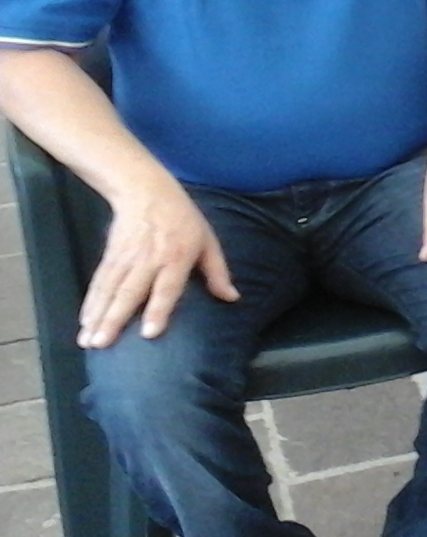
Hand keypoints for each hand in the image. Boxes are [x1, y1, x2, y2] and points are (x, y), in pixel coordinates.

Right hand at [78, 175, 238, 347]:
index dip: (158, 310)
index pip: (166, 288)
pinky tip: (84, 321)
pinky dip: (90, 302)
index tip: (148, 334)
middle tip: (101, 344)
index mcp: (176, 258)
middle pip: (129, 293)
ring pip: (109, 290)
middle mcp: (148, 260)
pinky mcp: (110, 256)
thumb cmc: (184, 220)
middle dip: (114, 320)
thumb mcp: (208, 241)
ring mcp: (126, 258)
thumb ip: (218, 272)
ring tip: (88, 341)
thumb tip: (232, 298)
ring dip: (97, 316)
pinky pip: (99, 282)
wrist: (147, 192)